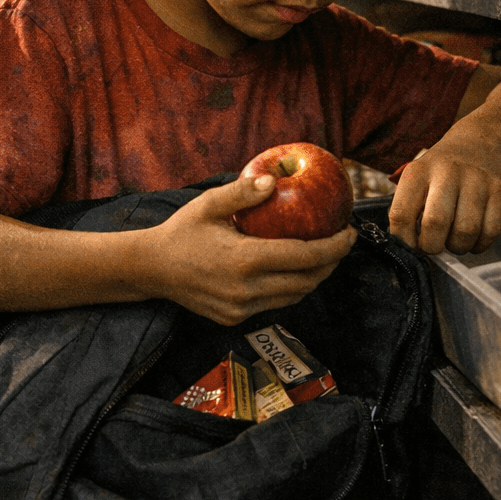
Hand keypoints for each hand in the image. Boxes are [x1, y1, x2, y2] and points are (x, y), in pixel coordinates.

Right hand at [140, 174, 355, 325]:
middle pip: (307, 281)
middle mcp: (247, 289)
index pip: (305, 256)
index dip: (334, 247)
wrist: (151, 269)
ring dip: (313, 278)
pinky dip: (290, 287)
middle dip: (331, 263)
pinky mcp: (234, 317)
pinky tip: (291, 270)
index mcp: (244, 260)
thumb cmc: (181, 231)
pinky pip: (274, 303)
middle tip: (340, 242)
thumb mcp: (208, 204)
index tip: (349, 232)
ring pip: (294, 296)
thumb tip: (274, 181)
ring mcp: (241, 308)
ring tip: (322, 256)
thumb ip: (242, 193)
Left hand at [388, 129, 500, 255]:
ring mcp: (478, 180)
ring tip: (455, 240)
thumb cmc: (441, 171)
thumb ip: (408, 209)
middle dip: (432, 246)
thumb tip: (407, 246)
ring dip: (458, 246)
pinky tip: (474, 237)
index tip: (411, 246)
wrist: (480, 144)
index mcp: (418, 172)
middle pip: (435, 223)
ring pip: (466, 232)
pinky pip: (491, 232)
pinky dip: (480, 244)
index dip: (404, 240)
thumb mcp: (417, 179)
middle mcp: (447, 172)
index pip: (401, 214)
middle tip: (434, 246)